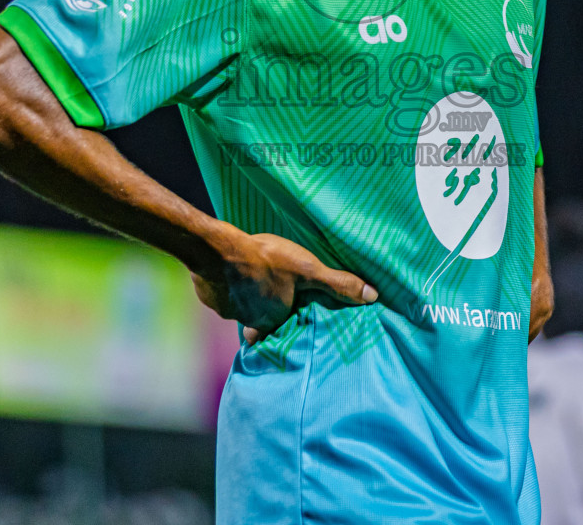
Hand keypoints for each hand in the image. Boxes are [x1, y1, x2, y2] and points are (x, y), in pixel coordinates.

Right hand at [192, 231, 377, 342]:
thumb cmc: (266, 260)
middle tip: (269, 306)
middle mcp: (249, 322)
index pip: (281, 330)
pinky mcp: (209, 296)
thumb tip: (373, 297)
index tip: (288, 324)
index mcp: (273, 319)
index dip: (285, 326)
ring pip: (239, 310)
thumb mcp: (308, 269)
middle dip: (264, 317)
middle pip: (259, 324)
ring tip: (250, 288)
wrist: (217, 251)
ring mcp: (227, 310)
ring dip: (244, 301)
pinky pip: (219, 296)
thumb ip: (338, 284)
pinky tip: (228, 275)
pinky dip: (225, 288)